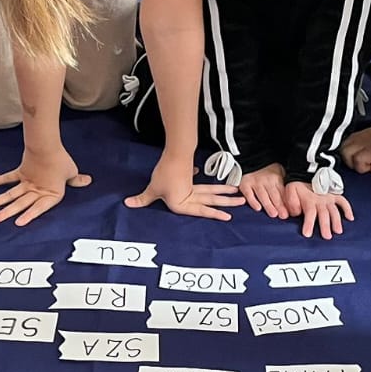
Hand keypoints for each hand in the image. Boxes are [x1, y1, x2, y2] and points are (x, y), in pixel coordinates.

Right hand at [0, 145, 91, 225]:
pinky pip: (9, 178)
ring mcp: (26, 182)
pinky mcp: (21, 172)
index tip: (18, 223)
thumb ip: (76, 180)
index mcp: (49, 193)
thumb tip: (87, 181)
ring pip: (10, 194)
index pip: (39, 208)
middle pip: (19, 203)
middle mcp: (35, 190)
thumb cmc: (61, 160)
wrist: (47, 146)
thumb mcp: (71, 171)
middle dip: (6, 212)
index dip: (29, 215)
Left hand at [125, 153, 244, 219]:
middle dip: (227, 202)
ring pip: (209, 191)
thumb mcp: (153, 189)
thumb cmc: (165, 175)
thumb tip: (128, 204)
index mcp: (184, 203)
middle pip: (211, 200)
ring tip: (236, 191)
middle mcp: (191, 195)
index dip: (215, 214)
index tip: (228, 217)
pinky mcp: (188, 176)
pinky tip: (198, 173)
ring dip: (222, 191)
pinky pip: (197, 181)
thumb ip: (143, 199)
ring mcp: (191, 185)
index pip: (201, 211)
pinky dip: (199, 179)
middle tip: (242, 202)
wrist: (174, 154)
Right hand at [239, 164, 288, 218]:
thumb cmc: (268, 170)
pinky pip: (249, 194)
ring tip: (273, 214)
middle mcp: (266, 181)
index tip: (289, 212)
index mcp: (276, 178)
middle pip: (274, 195)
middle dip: (279, 206)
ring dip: (268, 205)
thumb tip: (294, 197)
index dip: (286, 203)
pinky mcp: (245, 185)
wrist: (251, 160)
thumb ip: (285, 183)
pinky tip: (258, 208)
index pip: (282, 192)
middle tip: (283, 215)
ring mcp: (255, 183)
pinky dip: (253, 201)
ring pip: (263, 196)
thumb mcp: (280, 172)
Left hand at [285, 181, 352, 239]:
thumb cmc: (298, 185)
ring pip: (334, 211)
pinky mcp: (335, 195)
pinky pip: (343, 202)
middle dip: (325, 226)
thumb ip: (292, 201)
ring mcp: (329, 198)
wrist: (306, 172)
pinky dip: (347, 209)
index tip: (307, 234)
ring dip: (337, 221)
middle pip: (324, 214)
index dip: (309, 224)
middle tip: (327, 236)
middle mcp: (320, 201)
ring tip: (338, 231)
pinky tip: (350, 218)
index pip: (310, 213)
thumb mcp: (290, 190)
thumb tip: (296, 212)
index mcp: (309, 201)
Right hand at [340, 127, 370, 173]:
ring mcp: (357, 136)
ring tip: (358, 160)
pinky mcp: (355, 134)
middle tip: (362, 164)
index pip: (358, 161)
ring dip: (348, 157)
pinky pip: (344, 143)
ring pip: (342, 148)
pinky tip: (355, 153)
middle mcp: (362, 141)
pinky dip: (347, 150)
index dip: (363, 168)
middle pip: (345, 154)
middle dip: (352, 163)